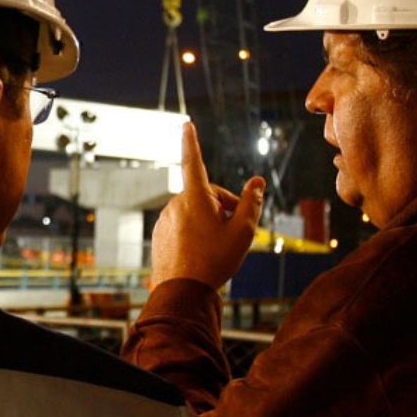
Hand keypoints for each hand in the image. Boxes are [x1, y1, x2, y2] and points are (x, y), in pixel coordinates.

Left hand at [149, 122, 265, 290]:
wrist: (182, 292)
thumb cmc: (215, 260)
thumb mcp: (243, 231)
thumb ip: (251, 203)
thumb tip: (257, 182)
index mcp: (195, 198)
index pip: (194, 161)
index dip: (192, 141)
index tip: (186, 124)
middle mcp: (176, 204)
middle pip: (206, 195)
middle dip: (224, 205)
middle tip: (239, 228)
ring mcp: (165, 219)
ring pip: (194, 211)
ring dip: (210, 220)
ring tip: (220, 245)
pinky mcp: (160, 234)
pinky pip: (182, 225)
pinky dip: (195, 232)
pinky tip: (203, 253)